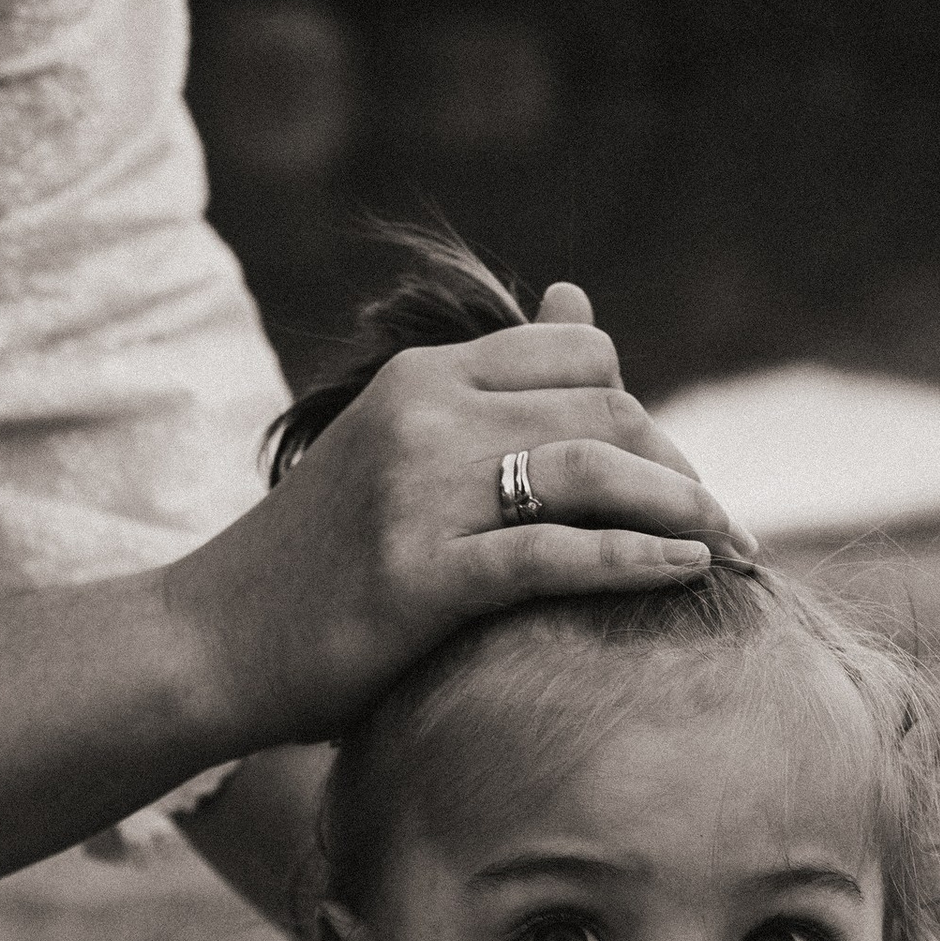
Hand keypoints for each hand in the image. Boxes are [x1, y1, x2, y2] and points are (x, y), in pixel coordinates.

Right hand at [164, 285, 762, 752]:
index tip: (671, 474)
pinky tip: (685, 575)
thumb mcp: (396, 443)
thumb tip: (579, 298)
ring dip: (684, 510)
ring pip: (594, 472)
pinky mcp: (418, 579)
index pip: (580, 353)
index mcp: (420, 376)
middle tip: (723, 526)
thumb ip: (488, 386)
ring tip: (733, 553)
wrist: (206, 641)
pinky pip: (555, 555)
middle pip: (604, 408)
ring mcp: (418, 495)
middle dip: (679, 466)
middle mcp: (423, 417)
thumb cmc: (313, 559)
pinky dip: (636, 560)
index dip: (643, 408)